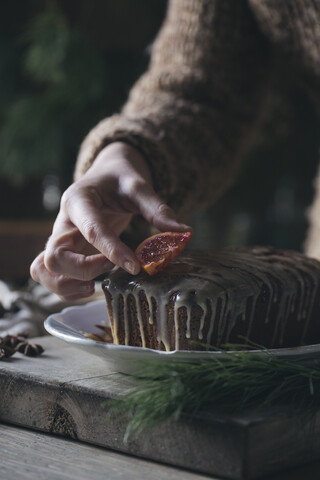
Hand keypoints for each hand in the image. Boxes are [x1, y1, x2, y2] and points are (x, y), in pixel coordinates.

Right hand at [30, 142, 190, 299]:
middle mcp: (63, 221)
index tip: (136, 267)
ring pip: (43, 269)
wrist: (105, 176)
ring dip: (67, 284)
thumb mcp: (139, 186)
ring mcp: (60, 239)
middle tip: (112, 268)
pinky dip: (63, 288)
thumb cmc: (120, 179)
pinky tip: (88, 288)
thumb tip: (184, 232)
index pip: (91, 229)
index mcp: (79, 199)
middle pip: (55, 256)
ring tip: (95, 287)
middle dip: (85, 269)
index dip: (113, 251)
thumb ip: (157, 208)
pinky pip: (48, 274)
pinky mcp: (64, 252)